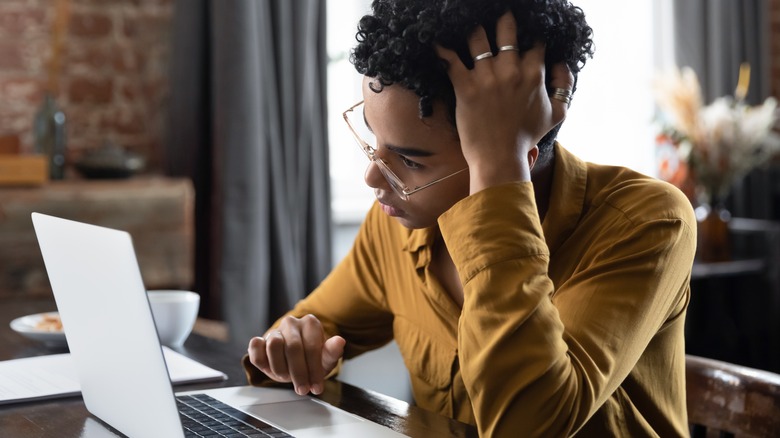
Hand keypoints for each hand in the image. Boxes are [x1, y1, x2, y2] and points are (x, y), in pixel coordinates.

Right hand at [247, 314, 345, 394]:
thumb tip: (340, 341)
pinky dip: (260, 359)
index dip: (314, 369)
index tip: (316, 387)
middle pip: (293, 347)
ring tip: (286, 377)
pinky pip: (256, 347)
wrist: (295, 361)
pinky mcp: (260, 340)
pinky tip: (269, 368)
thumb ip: (332, 352)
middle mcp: (292, 323)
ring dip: (280, 367)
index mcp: (310, 323)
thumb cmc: (312, 359)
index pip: (312, 346)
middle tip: (302, 388)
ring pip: (273, 345)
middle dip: (298, 372)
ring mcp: (275, 330)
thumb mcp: (326, 359)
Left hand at [436, 12, 572, 192]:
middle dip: (503, 21)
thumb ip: (565, 85)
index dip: (530, 37)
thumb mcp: (558, 113)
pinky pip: (451, 60)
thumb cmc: (526, 137)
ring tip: (468, 26)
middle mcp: (510, 70)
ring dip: (474, 31)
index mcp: (534, 74)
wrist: (500, 157)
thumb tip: (562, 63)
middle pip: (506, 31)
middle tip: (498, 16)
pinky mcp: (465, 87)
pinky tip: (437, 41)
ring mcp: (486, 77)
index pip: (534, 43)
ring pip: (477, 39)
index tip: (524, 36)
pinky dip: (443, 49)